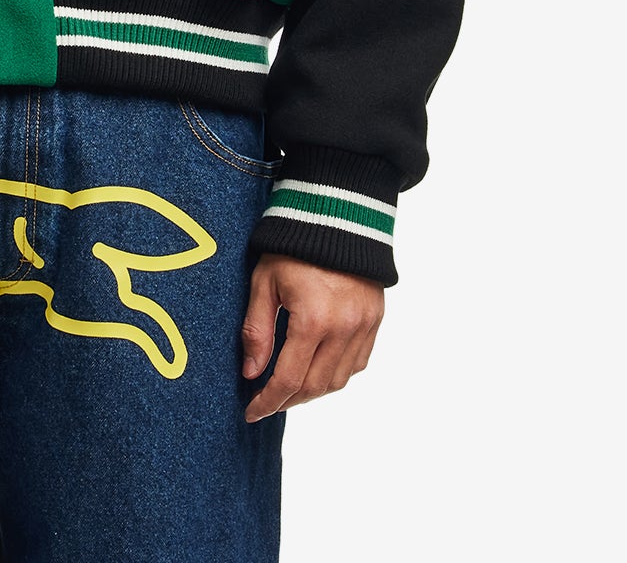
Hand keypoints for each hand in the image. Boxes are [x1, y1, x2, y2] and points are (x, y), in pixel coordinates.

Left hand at [241, 252, 383, 421]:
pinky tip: (318, 370)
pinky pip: (358, 363)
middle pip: (315, 387)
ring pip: (339, 380)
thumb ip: (257, 330)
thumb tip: (251, 373)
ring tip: (289, 389)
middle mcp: (343, 329)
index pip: (288, 379)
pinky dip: (337, 375)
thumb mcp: (264, 281)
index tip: (251, 412)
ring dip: (313, 392)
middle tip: (267, 402)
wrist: (336, 213)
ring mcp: (364, 326)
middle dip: (288, 401)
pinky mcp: (375, 320)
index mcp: (313, 320)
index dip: (268, 402)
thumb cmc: (293, 245)